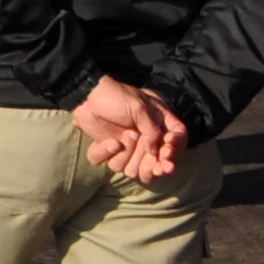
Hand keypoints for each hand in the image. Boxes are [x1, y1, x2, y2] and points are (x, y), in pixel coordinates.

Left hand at [66, 77, 185, 181]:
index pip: (177, 142)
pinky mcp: (110, 152)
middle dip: (152, 165)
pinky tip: (110, 142)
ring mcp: (128, 148)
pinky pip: (110, 162)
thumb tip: (154, 154)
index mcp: (158, 124)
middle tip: (151, 162)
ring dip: (129, 155)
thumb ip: (152, 131)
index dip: (174, 152)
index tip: (167, 156)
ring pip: (133, 169)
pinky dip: (107, 154)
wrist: (86, 94)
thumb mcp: (139, 108)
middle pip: (156, 165)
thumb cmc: (116, 96)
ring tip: (126, 136)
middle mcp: (146, 140)